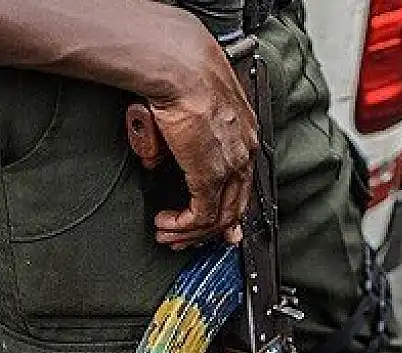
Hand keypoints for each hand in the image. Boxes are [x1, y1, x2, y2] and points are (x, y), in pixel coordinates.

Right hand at [146, 21, 257, 249]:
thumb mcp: (182, 109)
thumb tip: (157, 159)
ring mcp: (231, 165)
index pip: (241, 182)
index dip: (226, 209)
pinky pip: (203, 215)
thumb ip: (175, 139)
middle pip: (234, 205)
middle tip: (182, 238)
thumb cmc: (180, 72)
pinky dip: (184, 226)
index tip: (213, 226)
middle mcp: (244, 150)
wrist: (178, 64)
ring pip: (219, 216)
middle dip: (206, 229)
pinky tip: (167, 223)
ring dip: (191, 232)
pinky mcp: (211, 174)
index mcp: (243, 132)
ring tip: (168, 234)